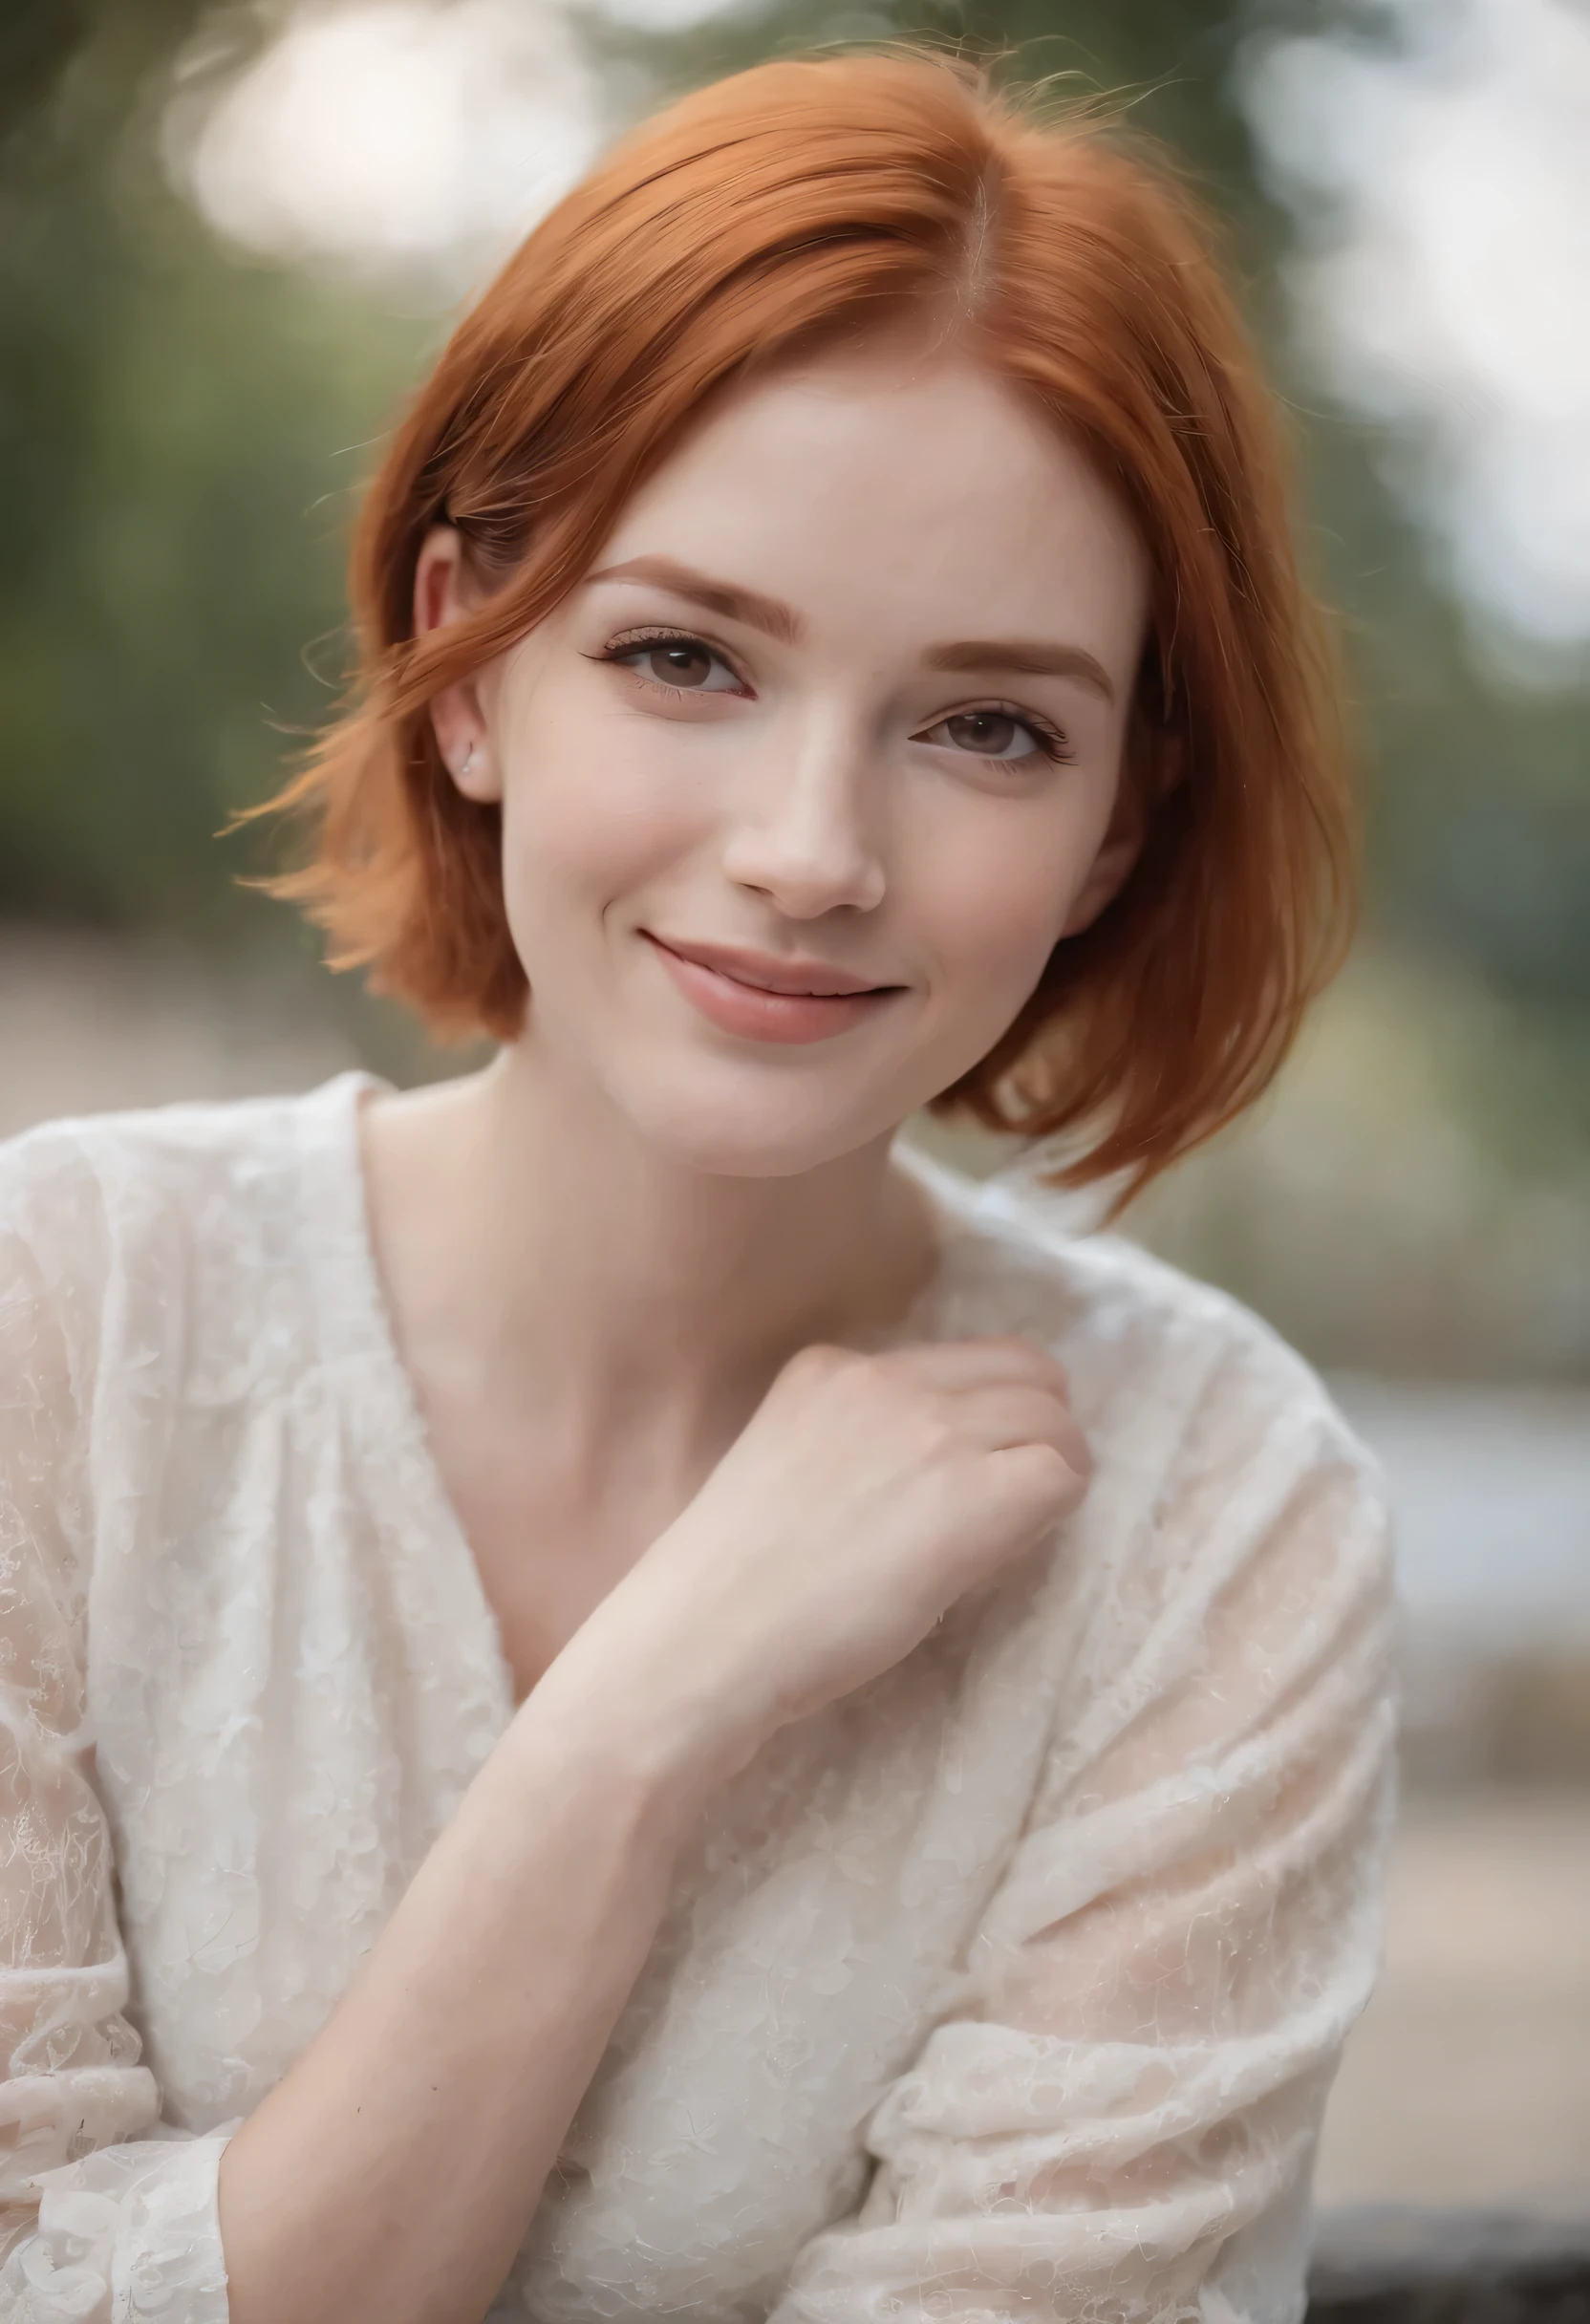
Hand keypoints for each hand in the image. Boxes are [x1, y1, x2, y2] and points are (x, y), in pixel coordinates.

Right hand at [557, 1337, 1089, 1783]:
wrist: (701, 1641)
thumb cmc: (726, 1590)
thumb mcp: (779, 1466)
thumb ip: (850, 1443)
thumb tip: (931, 1470)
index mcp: (829, 1367)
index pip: (958, 1359)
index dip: (984, 1413)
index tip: (971, 1469)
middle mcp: (885, 1381)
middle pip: (1026, 1371)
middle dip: (1037, 1428)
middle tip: (1022, 1493)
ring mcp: (930, 1433)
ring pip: (1055, 1421)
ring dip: (1055, 1471)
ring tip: (1022, 1527)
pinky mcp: (969, 1497)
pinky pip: (1060, 1476)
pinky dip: (1055, 1510)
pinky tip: (1015, 1549)